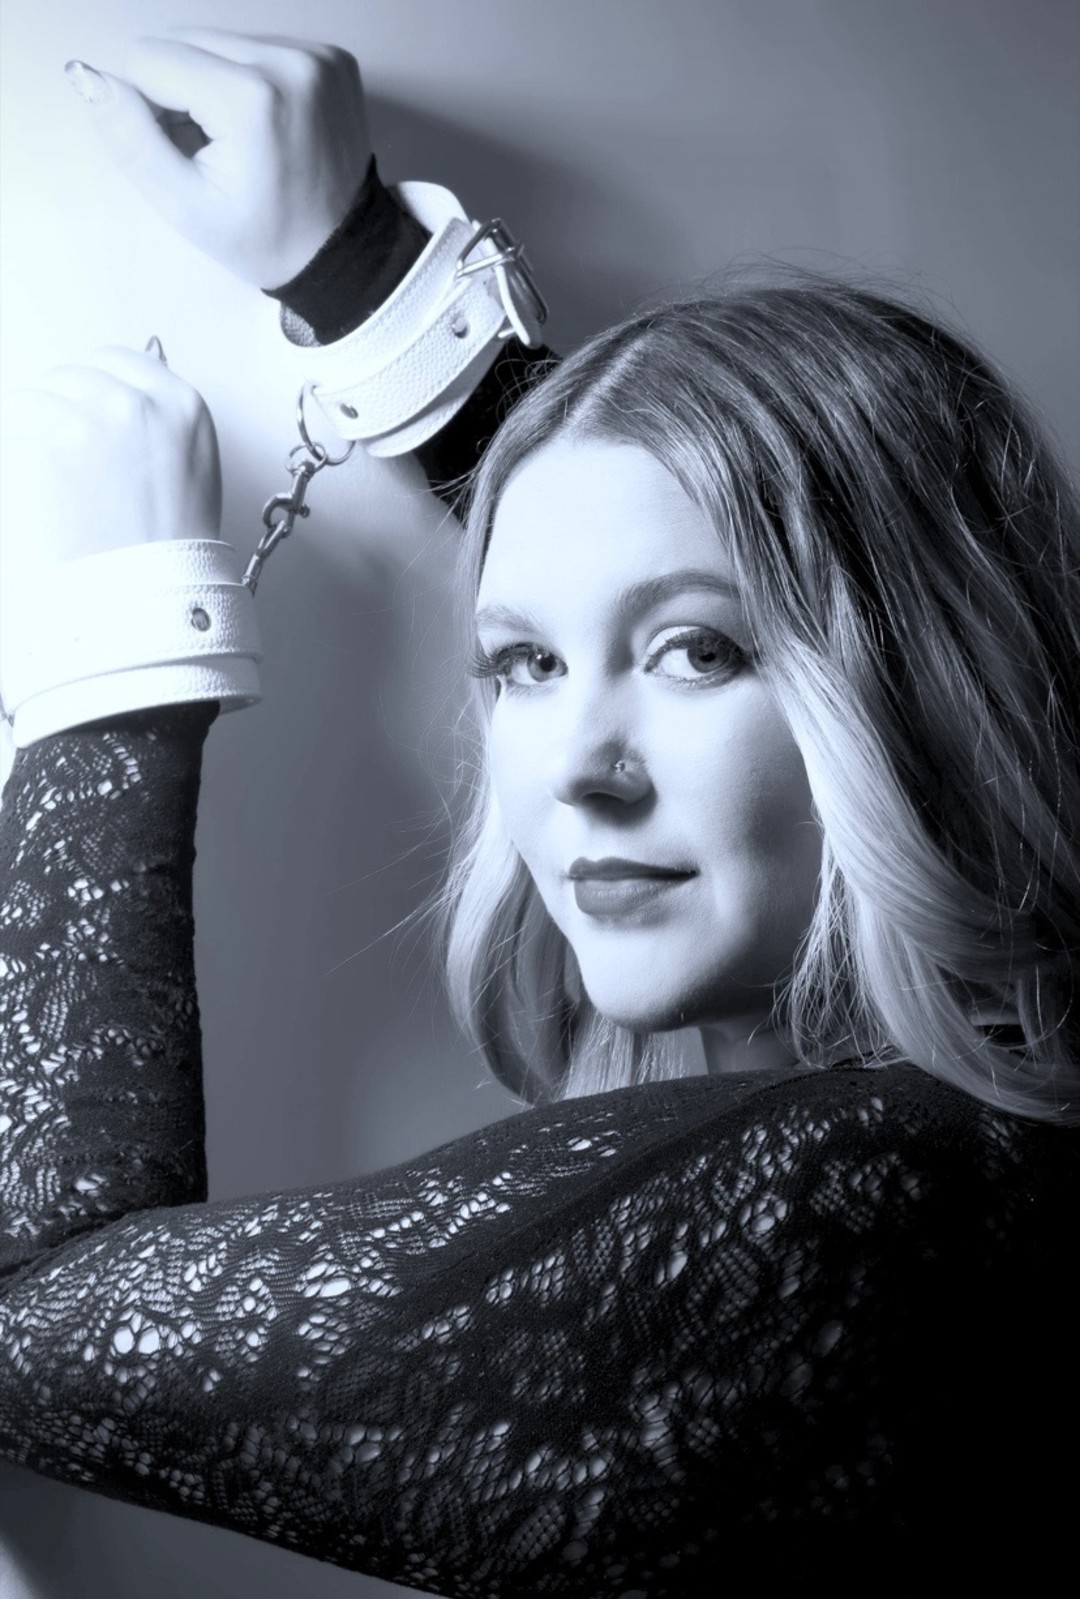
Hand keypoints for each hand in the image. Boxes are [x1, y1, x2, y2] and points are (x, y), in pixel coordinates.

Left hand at [0, 344, 220, 590]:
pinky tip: (36, 506)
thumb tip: (113, 392)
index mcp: (181, 408)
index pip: (115, 360)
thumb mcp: (191, 472)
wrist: (148, 608)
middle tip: (73, 474)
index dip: (96, 392)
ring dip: (28, 440)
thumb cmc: (173, 554)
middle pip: (65, 378)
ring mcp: (80, 427)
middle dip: (60, 416)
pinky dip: (11, 472)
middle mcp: (132, 408)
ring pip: (24, 405)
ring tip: (56, 494)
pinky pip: (5, 443)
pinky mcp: (34, 452)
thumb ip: (156, 423)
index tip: (90, 419)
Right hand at [66, 29, 371, 288]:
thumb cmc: (267, 238)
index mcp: (250, 98)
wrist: (342, 254)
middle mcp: (289, 63)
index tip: (190, 152)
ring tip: (247, 142)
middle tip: (219, 152)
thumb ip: (129, 137)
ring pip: (221, 42)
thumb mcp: (185, 206)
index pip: (150, 58)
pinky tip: (271, 127)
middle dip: (185, 93)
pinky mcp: (332, 58)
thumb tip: (86, 75)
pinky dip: (252, 81)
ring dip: (217, 84)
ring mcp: (317, 57)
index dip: (153, 108)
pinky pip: (260, 48)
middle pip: (186, 41)